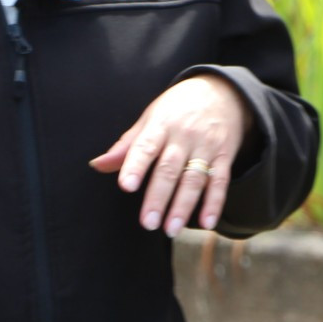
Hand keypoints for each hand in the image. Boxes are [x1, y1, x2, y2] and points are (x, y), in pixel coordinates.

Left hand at [90, 74, 253, 235]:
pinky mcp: (225, 155)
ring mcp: (207, 146)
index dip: (135, 166)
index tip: (126, 186)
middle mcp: (185, 135)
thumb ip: (127, 146)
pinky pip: (220, 181)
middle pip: (170, 168)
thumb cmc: (178, 109)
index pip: (146, 146)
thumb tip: (97, 165)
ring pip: (194, 178)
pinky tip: (206, 222)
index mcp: (162, 124)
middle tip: (147, 223)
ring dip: (183, 206)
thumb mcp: (151, 118)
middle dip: (158, 197)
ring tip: (170, 229)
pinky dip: (214, 203)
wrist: (223, 92)